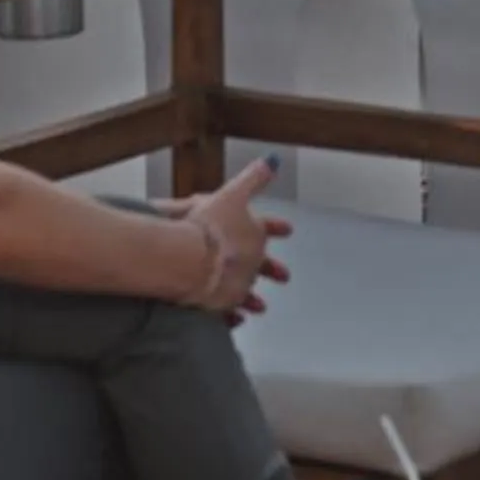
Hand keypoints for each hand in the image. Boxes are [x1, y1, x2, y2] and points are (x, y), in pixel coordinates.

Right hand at [156, 156, 292, 322]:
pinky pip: (229, 313)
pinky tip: (237, 321)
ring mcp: (237, 285)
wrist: (190, 259)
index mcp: (253, 234)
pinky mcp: (221, 304)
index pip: (267, 228)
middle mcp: (250, 262)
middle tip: (285, 277)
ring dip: (253, 299)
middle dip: (272, 270)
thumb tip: (275, 159)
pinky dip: (233, 317)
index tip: (289, 229)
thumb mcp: (232, 193)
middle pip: (262, 265)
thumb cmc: (209, 224)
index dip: (276, 227)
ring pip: (248, 292)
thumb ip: (254, 178)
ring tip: (260, 308)